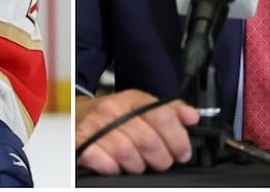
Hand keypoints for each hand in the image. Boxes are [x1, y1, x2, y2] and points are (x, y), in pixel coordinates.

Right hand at [75, 89, 198, 174]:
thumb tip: (192, 117)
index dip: (178, 138)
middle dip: (161, 158)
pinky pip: (105, 163)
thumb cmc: (112, 116)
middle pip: (148, 139)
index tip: (182, 151)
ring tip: (141, 164)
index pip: (162, 116)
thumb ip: (169, 111)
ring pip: (128, 153)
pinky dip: (115, 169)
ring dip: (139, 166)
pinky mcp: (82, 145)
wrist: (76, 116)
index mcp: (131, 99)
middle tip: (163, 162)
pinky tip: (119, 166)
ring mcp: (95, 128)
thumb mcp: (140, 107)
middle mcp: (112, 111)